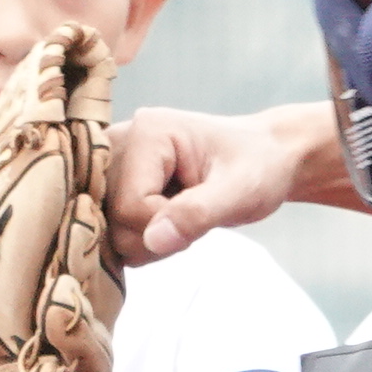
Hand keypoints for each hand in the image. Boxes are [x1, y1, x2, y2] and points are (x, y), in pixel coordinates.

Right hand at [110, 104, 308, 259]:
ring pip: (107, 228)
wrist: (264, 158)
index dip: (164, 227)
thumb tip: (154, 240)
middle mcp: (118, 141)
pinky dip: (141, 237)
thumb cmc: (258, 167)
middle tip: (194, 216)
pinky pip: (111, 227)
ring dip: (148, 238)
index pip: (130, 205)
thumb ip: (198, 213)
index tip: (202, 216)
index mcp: (147, 131)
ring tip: (182, 215)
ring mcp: (111, 162)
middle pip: (111, 218)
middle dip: (154, 235)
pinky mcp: (113, 180)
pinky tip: (167, 218)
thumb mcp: (241, 191)